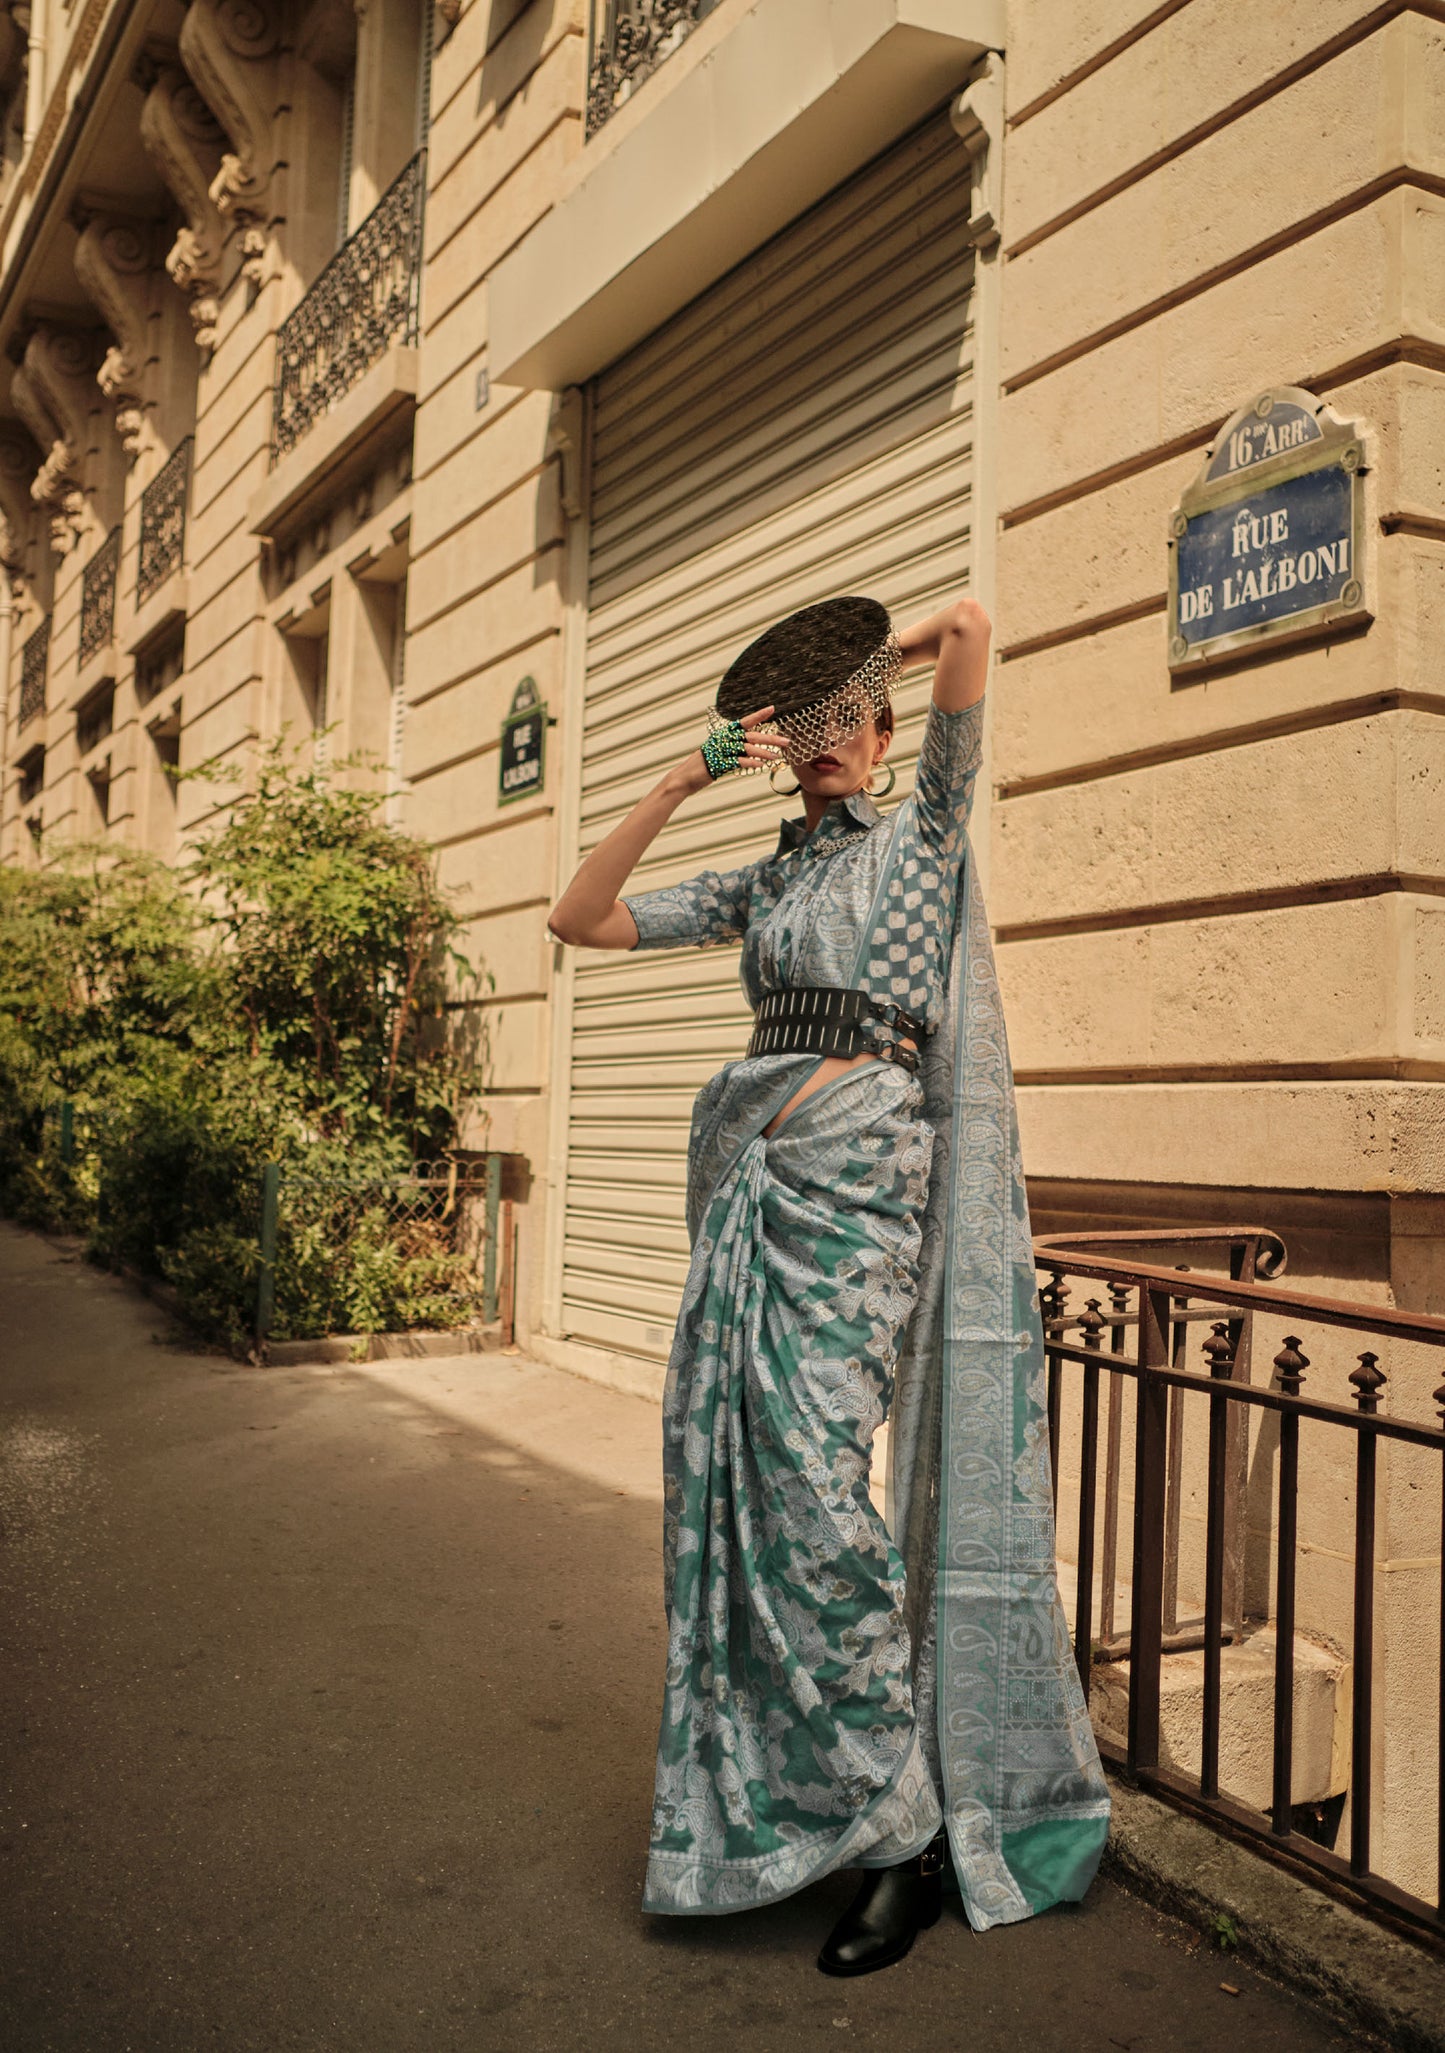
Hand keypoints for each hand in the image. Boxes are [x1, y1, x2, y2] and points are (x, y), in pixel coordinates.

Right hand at [663, 704, 782, 797]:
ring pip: (747, 748)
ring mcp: (721, 751)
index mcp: (724, 734)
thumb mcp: (720, 754)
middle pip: (751, 736)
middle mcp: (723, 739)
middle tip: (786, 742)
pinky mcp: (719, 764)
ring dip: (764, 752)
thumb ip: (735, 751)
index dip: (759, 716)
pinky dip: (750, 762)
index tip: (772, 709)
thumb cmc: (703, 766)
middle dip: (770, 739)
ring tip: (776, 757)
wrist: (684, 777)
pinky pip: (738, 762)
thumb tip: (753, 753)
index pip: (744, 722)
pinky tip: (761, 765)